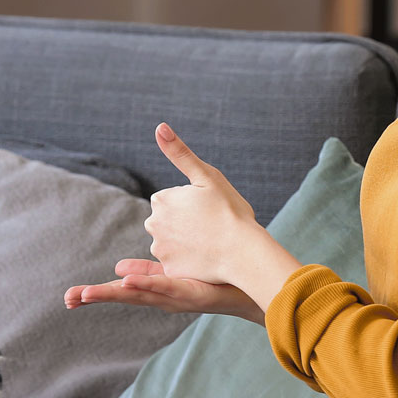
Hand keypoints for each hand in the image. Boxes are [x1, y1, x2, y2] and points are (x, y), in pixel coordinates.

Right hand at [66, 259, 265, 323]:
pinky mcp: (188, 290)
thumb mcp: (172, 274)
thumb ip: (146, 270)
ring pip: (137, 294)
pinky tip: (126, 279)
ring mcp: (173, 296)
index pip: (119, 292)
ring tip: (87, 293)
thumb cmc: (214, 279)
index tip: (69, 297)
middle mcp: (161, 297)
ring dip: (112, 294)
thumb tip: (117, 266)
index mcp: (154, 291)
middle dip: (96, 297)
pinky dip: (144, 283)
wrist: (248, 288)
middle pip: (122, 297)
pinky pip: (163, 285)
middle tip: (69, 299)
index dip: (95, 293)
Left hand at [105, 123, 303, 311]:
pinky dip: (188, 260)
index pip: (171, 200)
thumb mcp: (207, 175)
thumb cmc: (229, 210)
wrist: (242, 251)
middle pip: (168, 221)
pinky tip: (205, 257)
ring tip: (209, 242)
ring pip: (172, 242)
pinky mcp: (170, 271)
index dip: (192, 203)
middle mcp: (154, 225)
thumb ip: (179, 152)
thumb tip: (159, 126)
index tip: (208, 208)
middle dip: (184, 222)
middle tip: (210, 225)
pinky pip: (177, 263)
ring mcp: (161, 250)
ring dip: (185, 241)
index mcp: (161, 200)